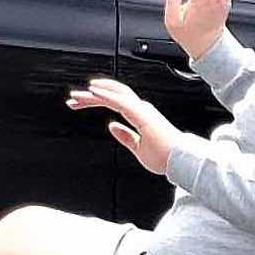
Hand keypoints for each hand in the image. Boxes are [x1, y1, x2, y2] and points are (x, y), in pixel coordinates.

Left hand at [66, 78, 182, 174]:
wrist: (180, 161)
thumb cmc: (166, 157)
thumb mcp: (138, 148)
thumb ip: (125, 136)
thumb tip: (112, 127)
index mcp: (141, 116)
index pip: (115, 102)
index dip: (98, 99)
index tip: (80, 102)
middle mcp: (141, 109)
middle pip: (112, 95)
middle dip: (91, 94)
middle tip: (73, 97)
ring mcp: (141, 110)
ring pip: (113, 95)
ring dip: (93, 94)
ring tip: (76, 95)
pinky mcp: (141, 114)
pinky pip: (119, 101)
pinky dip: (105, 95)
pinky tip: (93, 93)